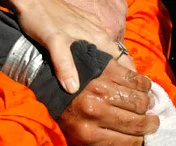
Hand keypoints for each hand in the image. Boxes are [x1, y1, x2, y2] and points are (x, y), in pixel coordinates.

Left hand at [10, 0, 126, 92]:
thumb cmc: (42, 19)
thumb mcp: (53, 42)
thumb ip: (64, 65)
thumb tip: (74, 89)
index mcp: (99, 38)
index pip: (124, 60)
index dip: (131, 77)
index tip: (134, 94)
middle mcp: (100, 32)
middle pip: (119, 57)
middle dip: (124, 76)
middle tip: (123, 95)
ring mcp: (92, 27)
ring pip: (109, 50)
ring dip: (113, 67)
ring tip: (111, 86)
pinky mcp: (83, 24)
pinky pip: (99, 43)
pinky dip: (102, 57)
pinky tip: (94, 67)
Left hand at [57, 60, 159, 145]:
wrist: (41, 76)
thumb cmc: (58, 112)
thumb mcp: (69, 139)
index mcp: (88, 134)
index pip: (127, 143)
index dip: (141, 143)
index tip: (145, 140)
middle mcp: (97, 112)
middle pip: (137, 123)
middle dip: (150, 125)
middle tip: (153, 123)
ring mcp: (102, 88)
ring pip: (139, 101)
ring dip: (147, 105)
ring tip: (147, 106)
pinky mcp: (105, 68)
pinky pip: (135, 79)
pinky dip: (143, 85)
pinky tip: (142, 89)